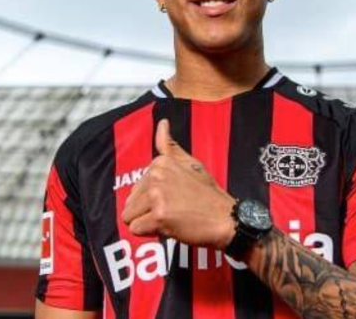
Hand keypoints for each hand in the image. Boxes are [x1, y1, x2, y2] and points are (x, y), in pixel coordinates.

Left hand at [122, 119, 236, 248]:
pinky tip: (170, 227)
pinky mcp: (159, 216)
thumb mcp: (191, 163)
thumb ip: (170, 146)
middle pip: (130, 203)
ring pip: (130, 217)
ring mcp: (158, 195)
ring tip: (171, 219)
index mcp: (161, 162)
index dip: (152, 199)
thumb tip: (162, 122)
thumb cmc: (208, 194)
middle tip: (173, 210)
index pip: (137, 188)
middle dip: (146, 212)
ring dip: (147, 223)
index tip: (174, 198)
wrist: (226, 218)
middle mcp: (157, 175)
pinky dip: (150, 233)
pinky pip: (136, 229)